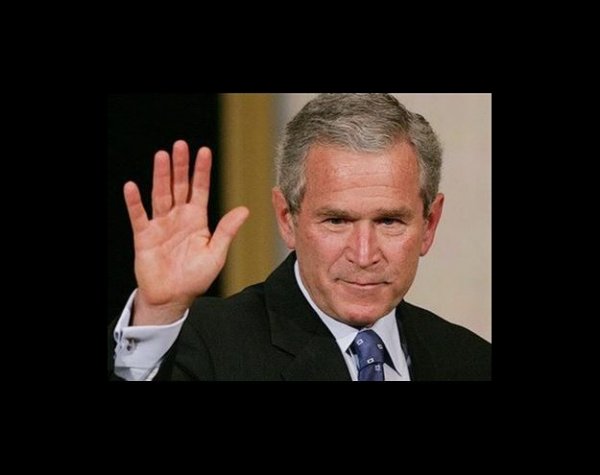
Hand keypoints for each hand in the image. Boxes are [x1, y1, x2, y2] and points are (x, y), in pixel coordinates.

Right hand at [123, 140, 248, 324]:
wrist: (173, 298)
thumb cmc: (195, 277)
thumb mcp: (216, 253)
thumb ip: (227, 231)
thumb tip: (244, 210)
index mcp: (196, 220)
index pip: (199, 189)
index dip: (201, 171)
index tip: (204, 151)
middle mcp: (178, 218)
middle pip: (179, 186)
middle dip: (180, 166)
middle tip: (180, 145)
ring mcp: (160, 225)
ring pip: (160, 195)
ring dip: (160, 176)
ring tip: (161, 156)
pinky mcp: (144, 237)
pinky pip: (138, 216)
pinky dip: (135, 202)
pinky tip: (132, 187)